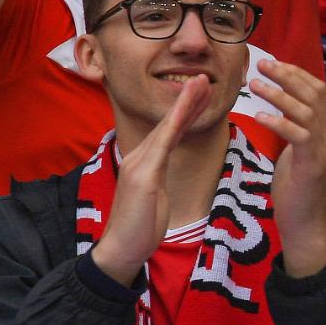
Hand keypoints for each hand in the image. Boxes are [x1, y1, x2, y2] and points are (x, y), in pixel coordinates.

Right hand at [90, 72, 211, 282]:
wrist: (121, 248)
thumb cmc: (138, 228)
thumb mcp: (153, 198)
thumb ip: (157, 180)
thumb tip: (161, 173)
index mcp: (144, 163)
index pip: (168, 131)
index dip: (184, 110)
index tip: (199, 92)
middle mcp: (139, 157)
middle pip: (167, 122)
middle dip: (186, 98)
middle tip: (204, 76)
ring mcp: (140, 165)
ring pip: (166, 127)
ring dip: (184, 103)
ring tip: (200, 82)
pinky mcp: (144, 175)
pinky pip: (164, 144)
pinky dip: (175, 123)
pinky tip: (185, 109)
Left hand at [251, 58, 325, 277]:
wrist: (304, 221)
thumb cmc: (296, 186)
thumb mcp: (300, 149)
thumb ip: (306, 124)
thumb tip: (323, 95)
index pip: (317, 91)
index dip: (296, 74)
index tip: (273, 62)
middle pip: (314, 95)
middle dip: (288, 76)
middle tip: (262, 63)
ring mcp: (325, 149)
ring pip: (306, 112)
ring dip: (278, 95)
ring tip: (254, 84)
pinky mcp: (313, 164)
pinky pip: (298, 136)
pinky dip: (279, 122)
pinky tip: (259, 116)